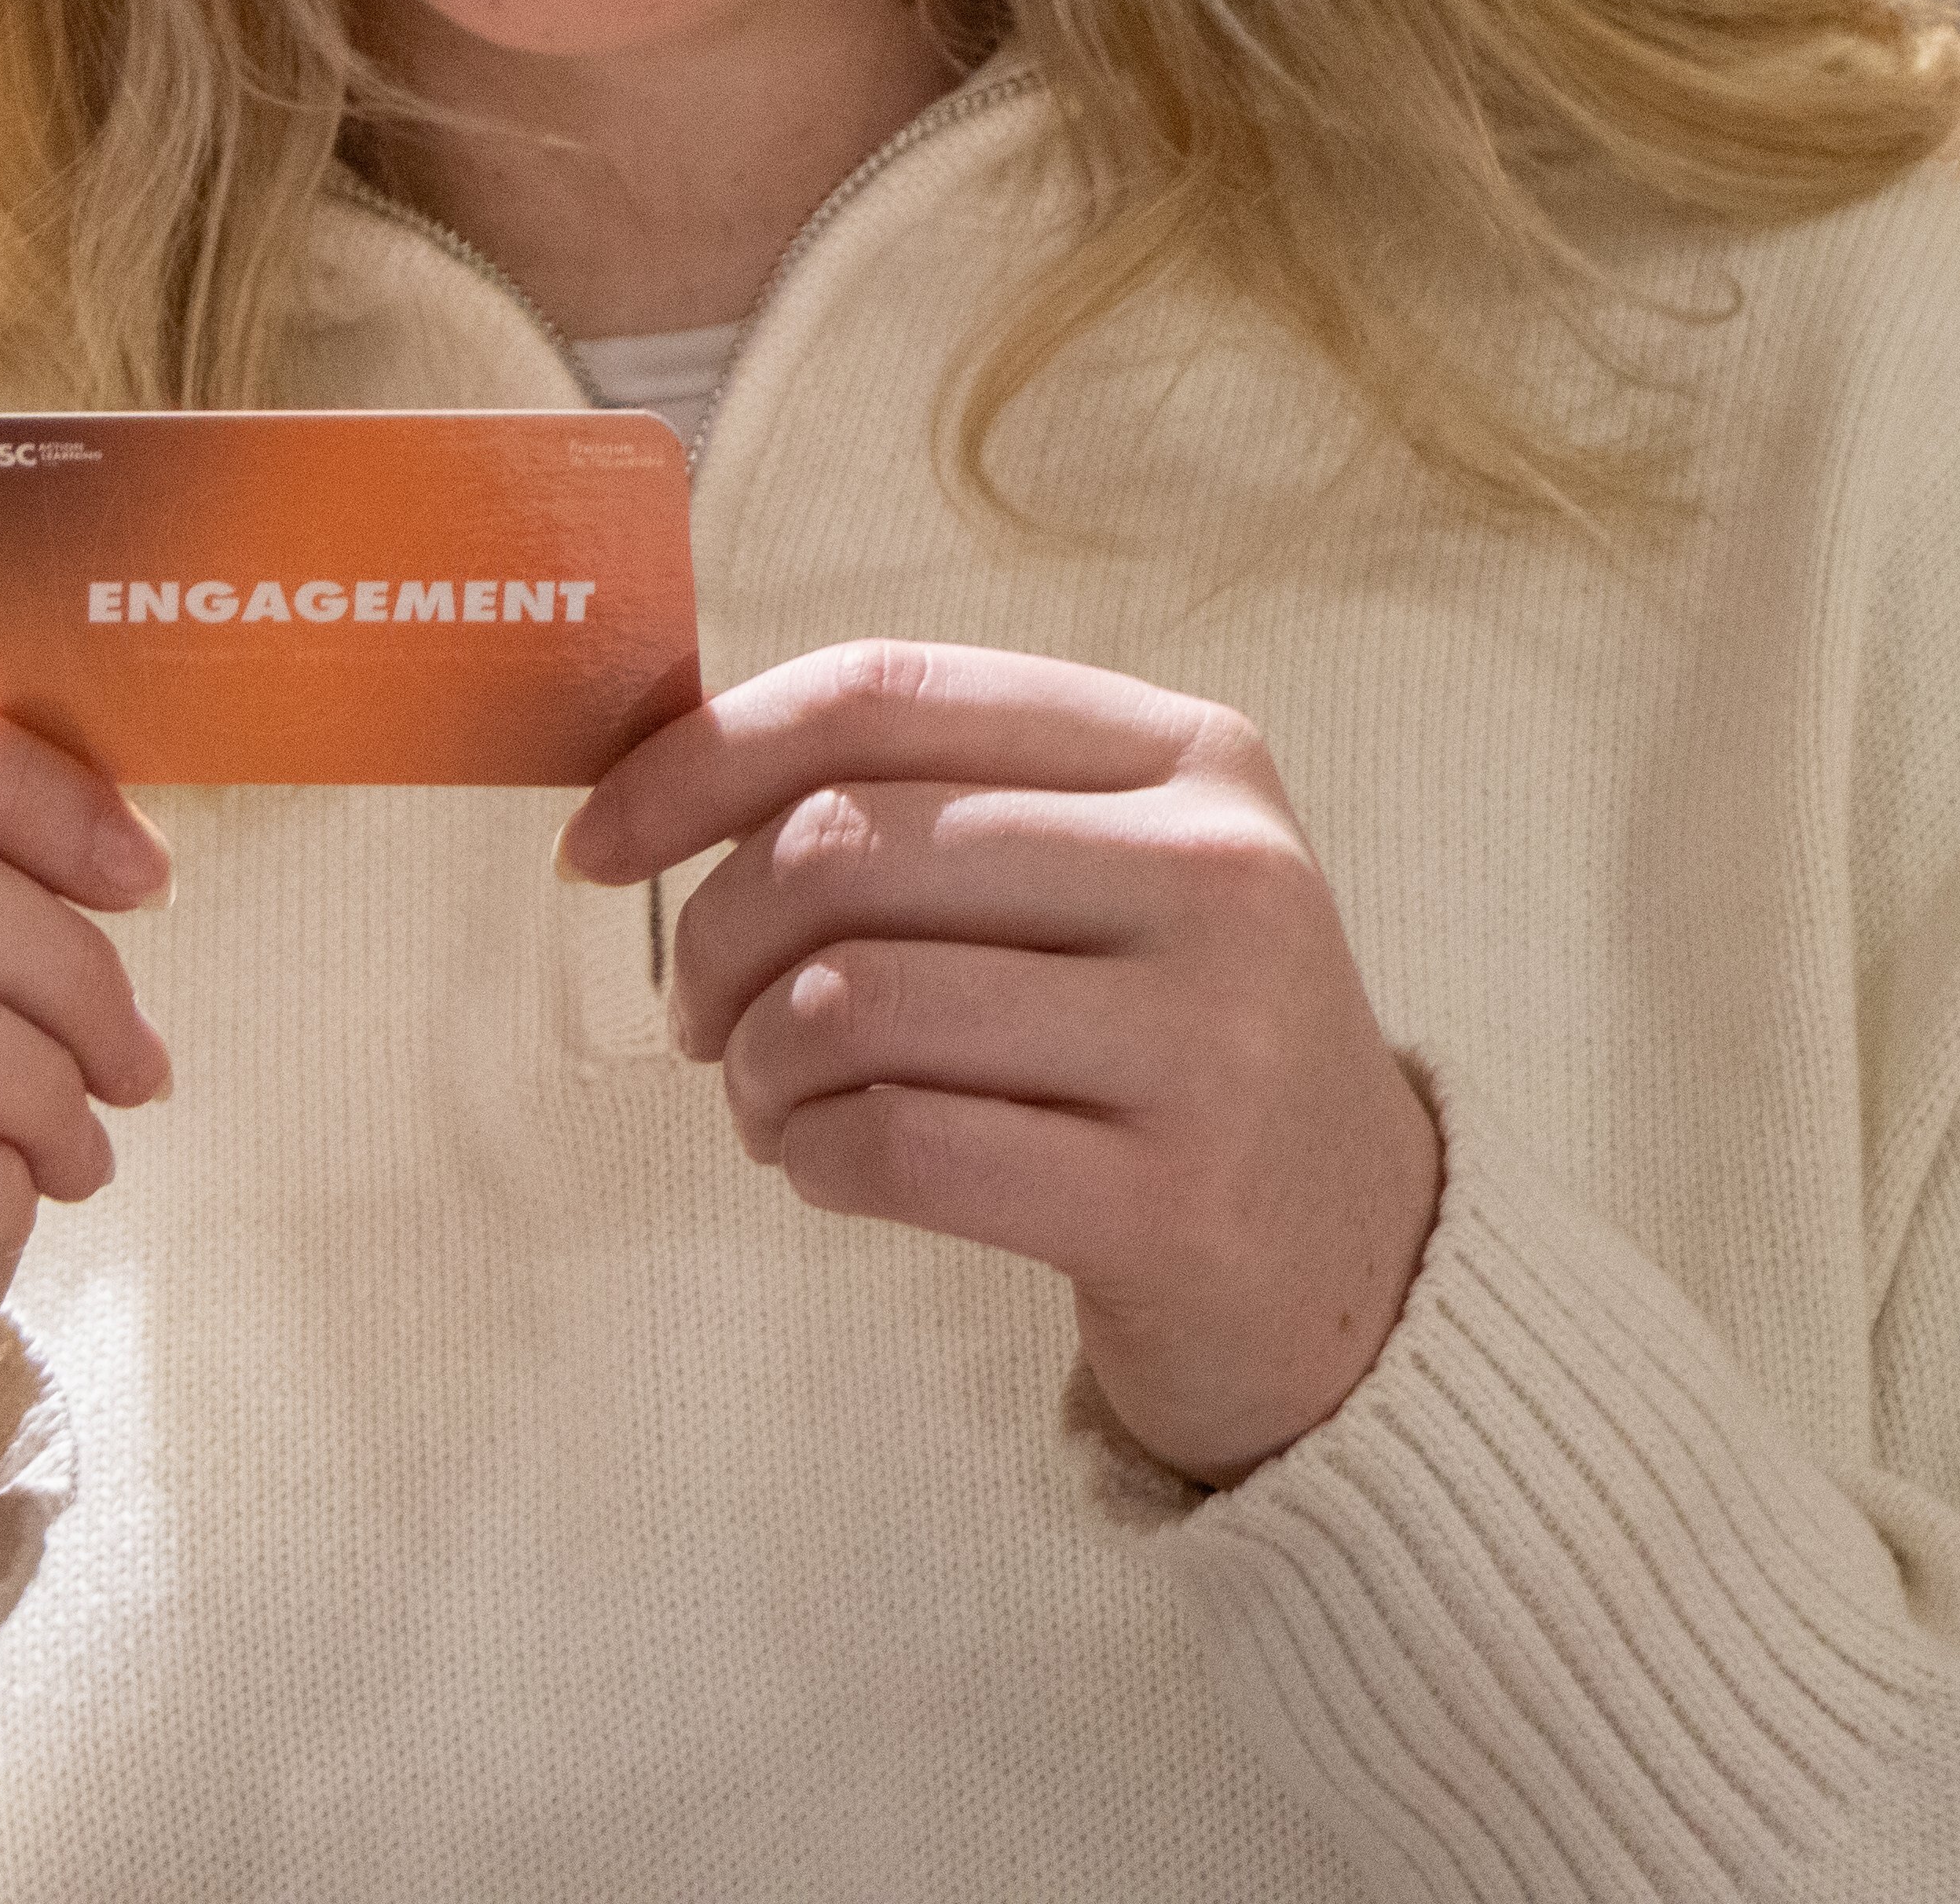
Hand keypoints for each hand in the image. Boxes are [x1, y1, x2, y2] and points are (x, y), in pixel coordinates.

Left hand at [557, 642, 1436, 1486]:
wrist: (1362, 1265)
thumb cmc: (1172, 1044)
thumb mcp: (1105, 875)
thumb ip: (932, 798)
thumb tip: (665, 769)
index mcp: (1187, 752)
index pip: (885, 693)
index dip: (701, 757)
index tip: (597, 841)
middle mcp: (1216, 871)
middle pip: (843, 845)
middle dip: (713, 938)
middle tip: (702, 1019)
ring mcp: (1209, 1039)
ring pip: (850, 1000)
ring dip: (755, 1066)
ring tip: (770, 1101)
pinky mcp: (1172, 1200)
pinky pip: (898, 1144)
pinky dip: (814, 1157)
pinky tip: (827, 1165)